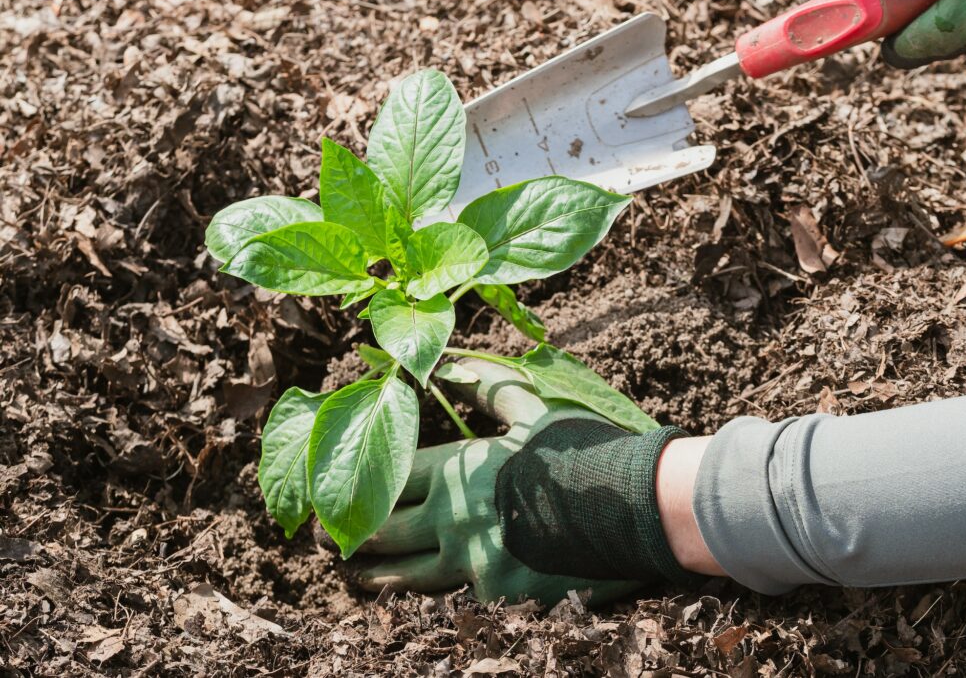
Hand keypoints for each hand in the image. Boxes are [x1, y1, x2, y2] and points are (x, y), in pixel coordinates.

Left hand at [354, 360, 641, 606]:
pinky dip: (432, 603)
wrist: (633, 504)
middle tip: (325, 540)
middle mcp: (455, 516)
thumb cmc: (583, 449)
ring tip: (354, 577)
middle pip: (386, 528)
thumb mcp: (534, 408)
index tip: (337, 488)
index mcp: (459, 468)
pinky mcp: (499, 597)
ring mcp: (473, 562)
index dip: (361, 481)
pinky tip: (411, 608)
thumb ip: (486, 386)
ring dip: (376, 577)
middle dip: (355, 532)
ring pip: (407, 576)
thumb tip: (448, 364)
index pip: (392, 474)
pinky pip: (454, 602)